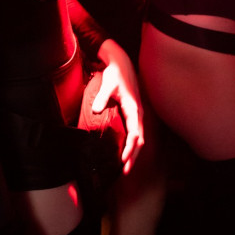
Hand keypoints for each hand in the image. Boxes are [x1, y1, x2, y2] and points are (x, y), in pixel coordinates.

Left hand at [93, 39, 143, 173]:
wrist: (121, 63)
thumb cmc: (115, 74)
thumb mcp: (108, 84)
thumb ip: (102, 98)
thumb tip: (96, 111)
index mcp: (134, 109)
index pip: (135, 134)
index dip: (130, 148)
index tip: (124, 160)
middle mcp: (138, 113)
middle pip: (139, 139)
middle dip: (133, 156)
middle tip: (125, 171)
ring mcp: (137, 114)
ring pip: (138, 137)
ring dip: (133, 152)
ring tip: (126, 166)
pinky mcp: (133, 113)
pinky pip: (135, 132)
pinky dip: (132, 143)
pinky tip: (125, 150)